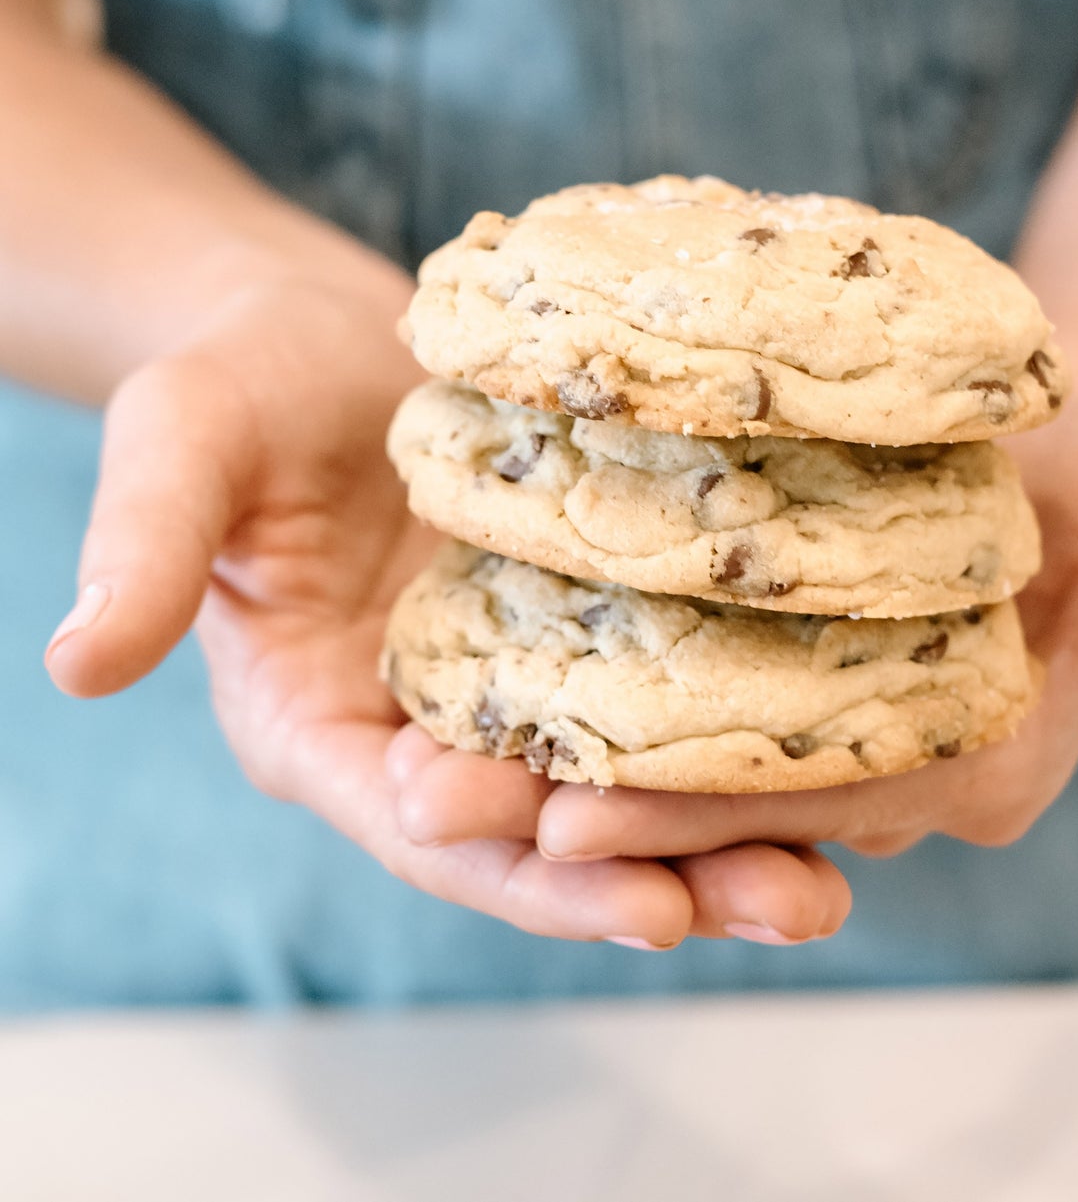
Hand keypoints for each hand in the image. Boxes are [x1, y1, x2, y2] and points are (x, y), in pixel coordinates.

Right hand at [44, 271, 849, 948]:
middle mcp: (434, 729)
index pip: (432, 830)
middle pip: (552, 835)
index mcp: (332, 725)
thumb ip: (146, 550)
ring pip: (625, 783)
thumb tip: (74, 662)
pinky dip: (738, 730)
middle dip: (667, 878)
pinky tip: (836, 743)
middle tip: (797, 903)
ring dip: (729, 827)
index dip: (530, 872)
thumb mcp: (183, 444)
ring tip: (842, 862)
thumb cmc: (243, 383)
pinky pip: (664, 696)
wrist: (328, 331)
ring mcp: (519, 684)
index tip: (639, 901)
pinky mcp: (586, 626)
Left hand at [466, 392, 1077, 872]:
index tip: (587, 811)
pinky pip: (638, 700)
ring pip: (658, 766)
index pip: (827, 803)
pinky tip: (442, 670)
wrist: (1046, 447)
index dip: (716, 810)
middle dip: (585, 813)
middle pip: (716, 803)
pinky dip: (550, 694)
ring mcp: (795, 727)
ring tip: (409, 764)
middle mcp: (869, 766)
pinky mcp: (739, 673)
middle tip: (445, 801)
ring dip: (538, 765)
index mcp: (961, 755)